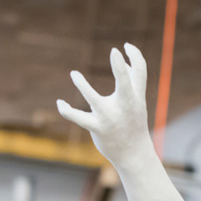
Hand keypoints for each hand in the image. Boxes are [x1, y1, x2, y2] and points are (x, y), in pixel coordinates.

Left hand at [56, 43, 150, 164]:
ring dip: (82, 85)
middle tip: (115, 52)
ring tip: (73, 74)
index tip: (125, 46)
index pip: (141, 72)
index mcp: (137, 97)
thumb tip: (125, 62)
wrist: (134, 154)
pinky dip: (67, 110)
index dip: (135, 56)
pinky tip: (60, 103)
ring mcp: (110, 118)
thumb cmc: (134, 123)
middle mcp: (126, 105)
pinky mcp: (98, 128)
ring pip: (94, 100)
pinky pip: (79, 118)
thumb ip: (133, 81)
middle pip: (126, 84)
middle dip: (120, 69)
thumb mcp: (137, 102)